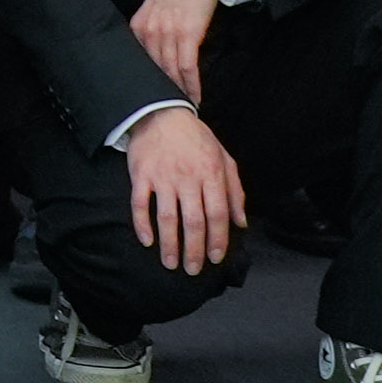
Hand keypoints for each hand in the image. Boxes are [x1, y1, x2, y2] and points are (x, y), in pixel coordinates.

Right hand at [124, 100, 245, 272]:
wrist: (162, 113)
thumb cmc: (196, 138)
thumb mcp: (224, 159)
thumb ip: (235, 191)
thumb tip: (241, 223)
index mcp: (212, 174)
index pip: (217, 215)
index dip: (218, 240)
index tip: (215, 258)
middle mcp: (188, 178)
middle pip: (194, 221)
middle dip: (195, 250)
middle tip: (193, 269)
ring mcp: (163, 177)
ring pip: (167, 217)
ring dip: (170, 244)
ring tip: (171, 263)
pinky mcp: (141, 175)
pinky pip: (140, 204)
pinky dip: (143, 224)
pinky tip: (147, 240)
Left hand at [125, 0, 229, 102]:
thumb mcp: (156, 8)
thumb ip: (152, 30)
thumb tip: (156, 54)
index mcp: (137, 26)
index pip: (139, 63)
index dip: (146, 84)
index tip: (150, 102)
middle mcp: (148, 31)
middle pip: (153, 72)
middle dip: (160, 94)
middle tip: (167, 114)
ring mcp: (166, 33)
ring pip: (170, 73)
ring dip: (178, 94)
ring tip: (183, 111)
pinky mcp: (187, 34)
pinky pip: (187, 68)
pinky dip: (192, 86)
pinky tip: (195, 99)